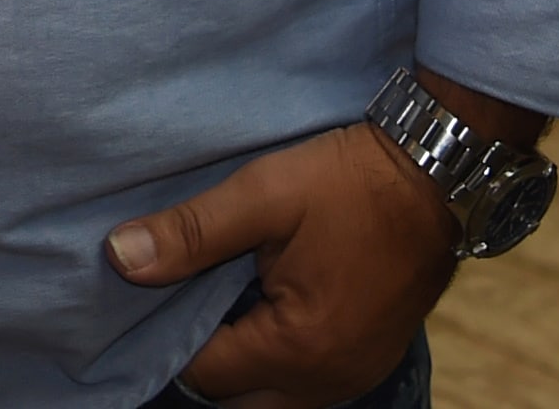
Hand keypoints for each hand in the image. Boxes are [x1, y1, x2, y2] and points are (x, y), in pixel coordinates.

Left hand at [105, 120, 461, 408]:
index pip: (204, 372)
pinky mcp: (371, 360)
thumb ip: (192, 233)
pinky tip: (265, 311)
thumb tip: (119, 257)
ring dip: (243, 364)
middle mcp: (327, 380)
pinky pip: (305, 384)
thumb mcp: (265, 193)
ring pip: (271, 398)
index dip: (170, 335)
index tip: (158, 291)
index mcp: (296, 347)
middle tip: (187, 302)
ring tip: (224, 304)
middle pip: (235, 399)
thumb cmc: (352, 182)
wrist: (439, 172)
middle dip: (206, 360)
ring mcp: (355, 375)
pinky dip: (277, 361)